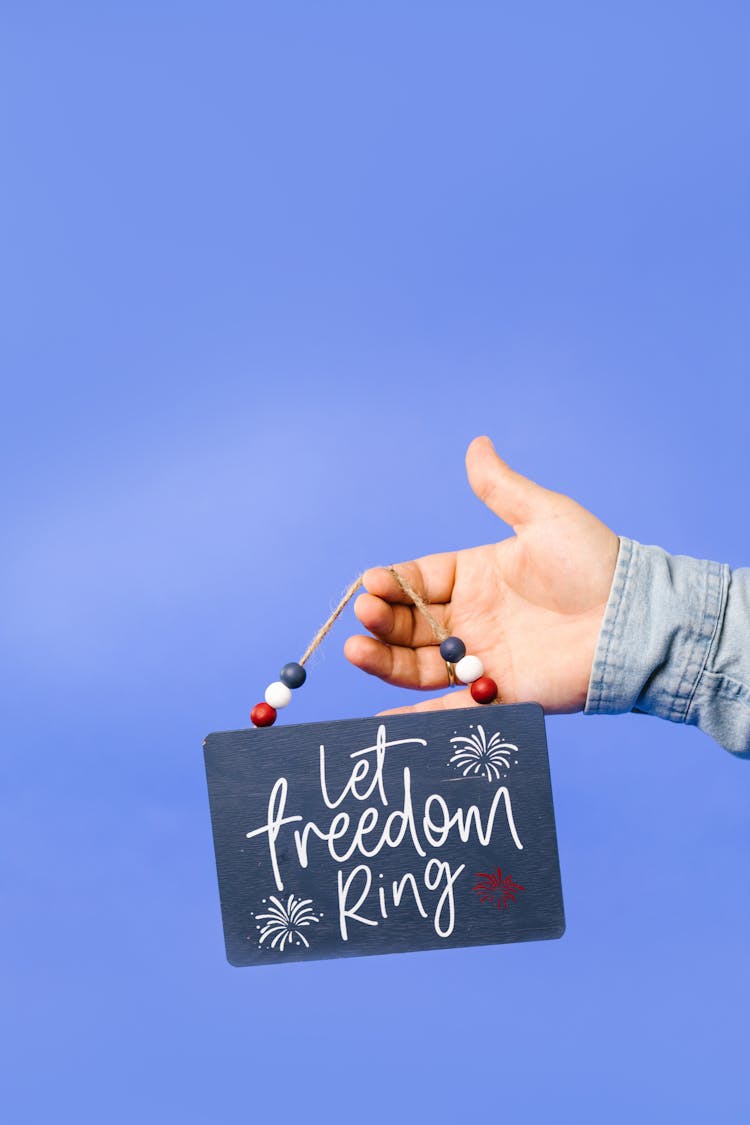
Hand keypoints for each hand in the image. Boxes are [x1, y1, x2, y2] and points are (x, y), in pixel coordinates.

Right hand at [343, 436, 619, 714]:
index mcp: (475, 576)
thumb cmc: (596, 563)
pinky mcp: (498, 695)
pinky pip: (450, 709)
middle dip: (381, 621)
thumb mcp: (544, 517)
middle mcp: (472, 619)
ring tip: (356, 651)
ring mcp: (482, 658)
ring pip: (418, 665)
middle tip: (363, 617)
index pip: (418, 580)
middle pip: (409, 624)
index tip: (370, 583)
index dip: (391, 583)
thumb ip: (502, 488)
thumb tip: (476, 443)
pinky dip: (417, 717)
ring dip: (383, 662)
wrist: (636, 619)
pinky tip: (382, 716)